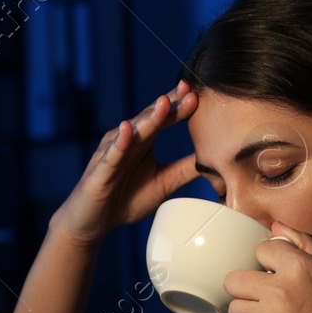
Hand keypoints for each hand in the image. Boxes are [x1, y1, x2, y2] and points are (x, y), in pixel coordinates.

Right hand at [52, 80, 200, 247]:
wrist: (93, 222)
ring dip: (148, 117)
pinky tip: (127, 130)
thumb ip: (186, 169)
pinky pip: (111, 154)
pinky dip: (120, 142)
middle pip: (150, 117)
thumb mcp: (165, 183)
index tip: (199, 94)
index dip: (181, 106)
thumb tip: (217, 158)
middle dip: (169, 103)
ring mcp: (112, 152)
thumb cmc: (126, 199)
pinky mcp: (100, 170)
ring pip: (133, 132)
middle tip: (187, 90)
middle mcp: (127, 139)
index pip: (165, 118)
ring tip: (164, 103)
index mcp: (144, 140)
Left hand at [223, 223, 311, 312]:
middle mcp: (281, 289)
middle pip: (233, 280)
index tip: (277, 271)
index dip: (268, 261)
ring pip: (235, 308)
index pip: (260, 250)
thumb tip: (276, 226)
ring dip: (248, 311)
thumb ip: (303, 248)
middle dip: (246, 287)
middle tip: (264, 296)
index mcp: (299, 266)